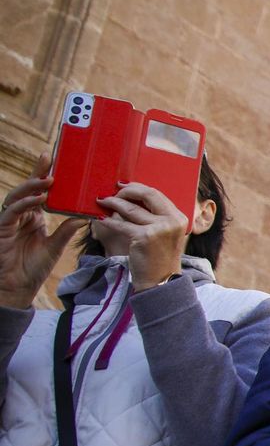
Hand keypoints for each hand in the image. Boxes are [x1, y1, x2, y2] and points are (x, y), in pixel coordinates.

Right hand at [0, 154, 82, 308]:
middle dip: (37, 172)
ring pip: (17, 196)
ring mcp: (10, 221)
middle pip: (27, 188)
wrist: (18, 287)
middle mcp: (21, 215)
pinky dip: (24, 204)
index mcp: (34, 216)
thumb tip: (85, 216)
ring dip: (31, 187)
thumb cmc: (34, 267)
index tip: (53, 159)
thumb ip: (66, 231)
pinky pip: (11, 212)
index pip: (39, 192)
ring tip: (47, 180)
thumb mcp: (56, 247)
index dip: (43, 174)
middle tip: (48, 158)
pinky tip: (36, 199)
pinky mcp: (2, 228)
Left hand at [95, 182, 188, 291]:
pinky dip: (109, 221)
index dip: (138, 188)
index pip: (157, 195)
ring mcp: (159, 229)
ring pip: (132, 209)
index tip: (124, 186)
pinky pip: (121, 225)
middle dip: (127, 191)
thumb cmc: (159, 258)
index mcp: (179, 218)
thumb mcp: (165, 234)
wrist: (160, 281)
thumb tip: (133, 199)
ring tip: (102, 201)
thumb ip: (156, 217)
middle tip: (113, 192)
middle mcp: (172, 221)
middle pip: (148, 195)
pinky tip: (101, 218)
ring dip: (114, 203)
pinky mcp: (144, 238)